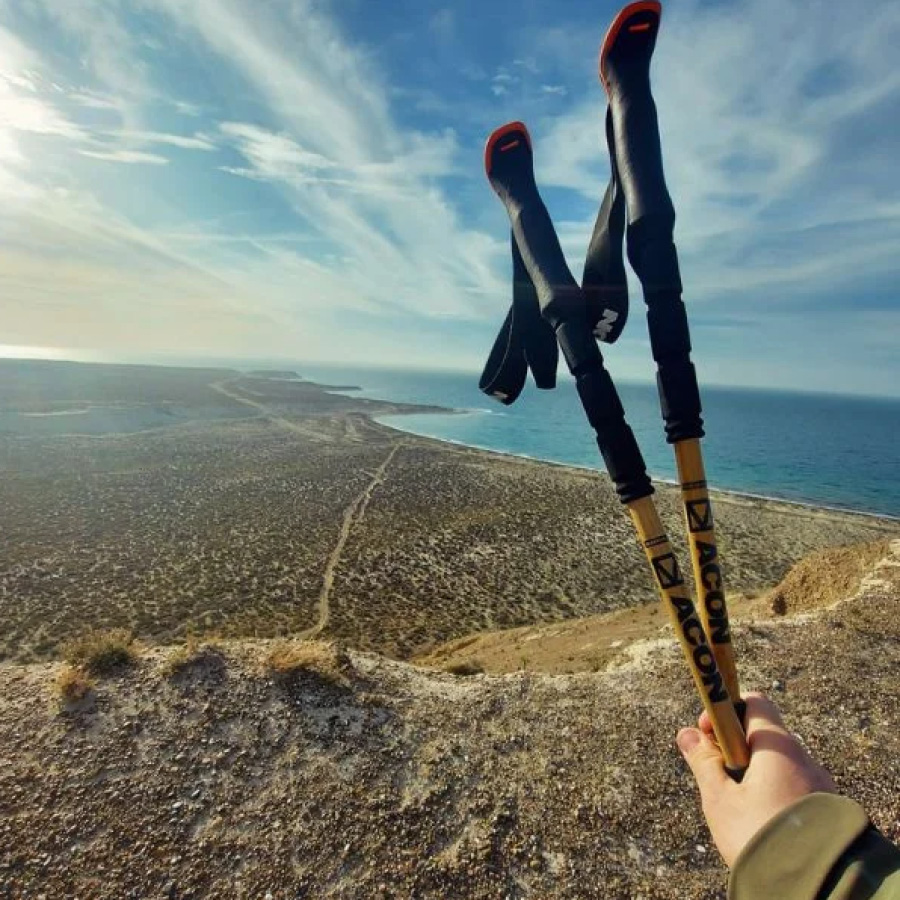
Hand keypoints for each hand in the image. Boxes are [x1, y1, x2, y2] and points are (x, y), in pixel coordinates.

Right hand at [676, 693, 836, 866]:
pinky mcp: (828, 810)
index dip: (725, 710)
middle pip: (764, 735)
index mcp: (778, 746)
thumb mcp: (720, 799)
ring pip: (779, 765)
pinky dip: (774, 794)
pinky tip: (761, 822)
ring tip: (738, 806)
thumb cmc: (760, 836)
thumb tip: (686, 734)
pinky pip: (795, 788)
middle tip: (717, 776)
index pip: (754, 702)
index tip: (706, 733)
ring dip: (755, 774)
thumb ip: (703, 762)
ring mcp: (820, 784)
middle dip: (735, 748)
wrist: (813, 885)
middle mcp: (804, 758)